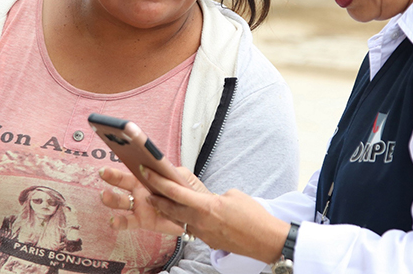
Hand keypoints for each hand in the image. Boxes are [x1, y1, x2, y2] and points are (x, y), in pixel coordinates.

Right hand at [99, 166, 208, 235]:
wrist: (193, 215)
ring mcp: (139, 205)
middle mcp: (139, 190)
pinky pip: (127, 221)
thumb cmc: (184, 193)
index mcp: (147, 176)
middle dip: (112, 176)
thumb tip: (160, 165)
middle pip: (122, 181)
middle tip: (104, 172)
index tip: (117, 151)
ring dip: (111, 198)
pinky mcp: (142, 221)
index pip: (133, 166)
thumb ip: (171, 172)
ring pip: (121, 201)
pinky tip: (112, 221)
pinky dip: (119, 222)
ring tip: (104, 195)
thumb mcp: (182, 178)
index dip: (125, 159)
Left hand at [138, 166, 289, 264]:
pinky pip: (193, 229)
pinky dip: (187, 221)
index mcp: (205, 206)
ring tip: (163, 202)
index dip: (158, 181)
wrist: (265, 240)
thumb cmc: (253, 216)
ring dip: (170, 211)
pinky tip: (188, 215)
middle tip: (148, 191)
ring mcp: (203, 234)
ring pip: (180, 220)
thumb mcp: (233, 195)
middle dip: (157, 199)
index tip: (147, 172)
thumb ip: (214, 195)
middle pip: (170, 209)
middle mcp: (200, 222)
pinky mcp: (209, 241)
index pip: (175, 192)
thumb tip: (207, 199)